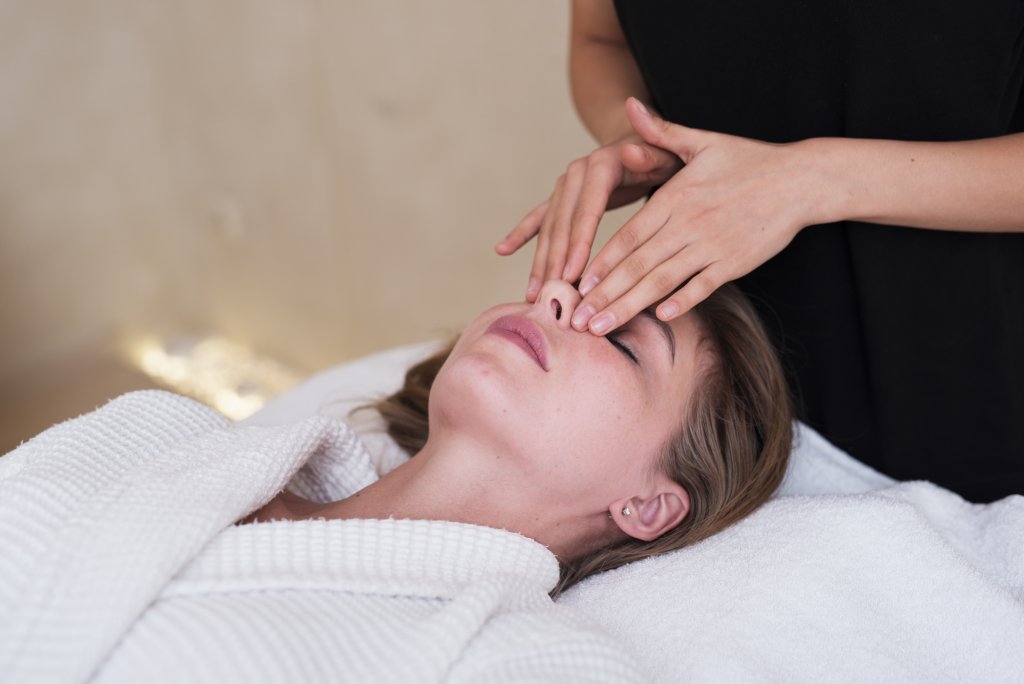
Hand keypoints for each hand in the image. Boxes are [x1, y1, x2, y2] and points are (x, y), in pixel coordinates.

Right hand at [495, 124, 682, 301]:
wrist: (646, 143)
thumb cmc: (664, 156)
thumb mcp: (667, 153)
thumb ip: (651, 155)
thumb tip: (631, 153)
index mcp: (602, 165)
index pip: (587, 209)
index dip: (578, 242)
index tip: (573, 272)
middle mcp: (577, 174)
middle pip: (563, 223)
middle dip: (555, 261)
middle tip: (550, 294)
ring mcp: (565, 186)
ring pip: (549, 227)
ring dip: (540, 261)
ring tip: (532, 294)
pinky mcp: (561, 196)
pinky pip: (539, 218)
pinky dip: (522, 234)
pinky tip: (502, 250)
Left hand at [570, 97, 822, 334]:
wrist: (800, 180)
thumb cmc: (747, 160)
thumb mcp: (701, 141)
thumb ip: (660, 132)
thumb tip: (629, 106)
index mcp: (675, 197)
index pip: (629, 234)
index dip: (601, 260)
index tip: (577, 283)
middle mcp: (689, 223)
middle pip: (638, 264)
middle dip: (604, 294)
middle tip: (576, 319)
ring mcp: (712, 245)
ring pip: (662, 280)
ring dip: (630, 305)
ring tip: (601, 327)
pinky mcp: (735, 262)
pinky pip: (702, 286)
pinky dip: (681, 301)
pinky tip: (659, 317)